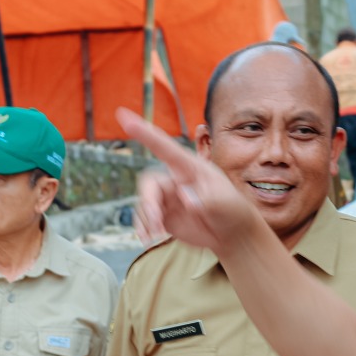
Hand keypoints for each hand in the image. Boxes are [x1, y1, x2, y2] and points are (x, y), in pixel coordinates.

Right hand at [115, 107, 268, 258]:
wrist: (232, 233)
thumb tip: (185, 197)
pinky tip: (148, 238)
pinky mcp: (164, 215)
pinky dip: (144, 227)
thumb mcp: (225, 204)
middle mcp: (175, 179)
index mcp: (190, 168)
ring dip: (147, 219)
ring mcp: (168, 198)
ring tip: (156, 236)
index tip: (123, 117)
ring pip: (145, 202)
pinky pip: (144, 218)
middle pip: (149, 183)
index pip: (165, 147)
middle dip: (149, 202)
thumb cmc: (232, 210)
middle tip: (157, 223)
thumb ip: (206, 200)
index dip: (144, 132)